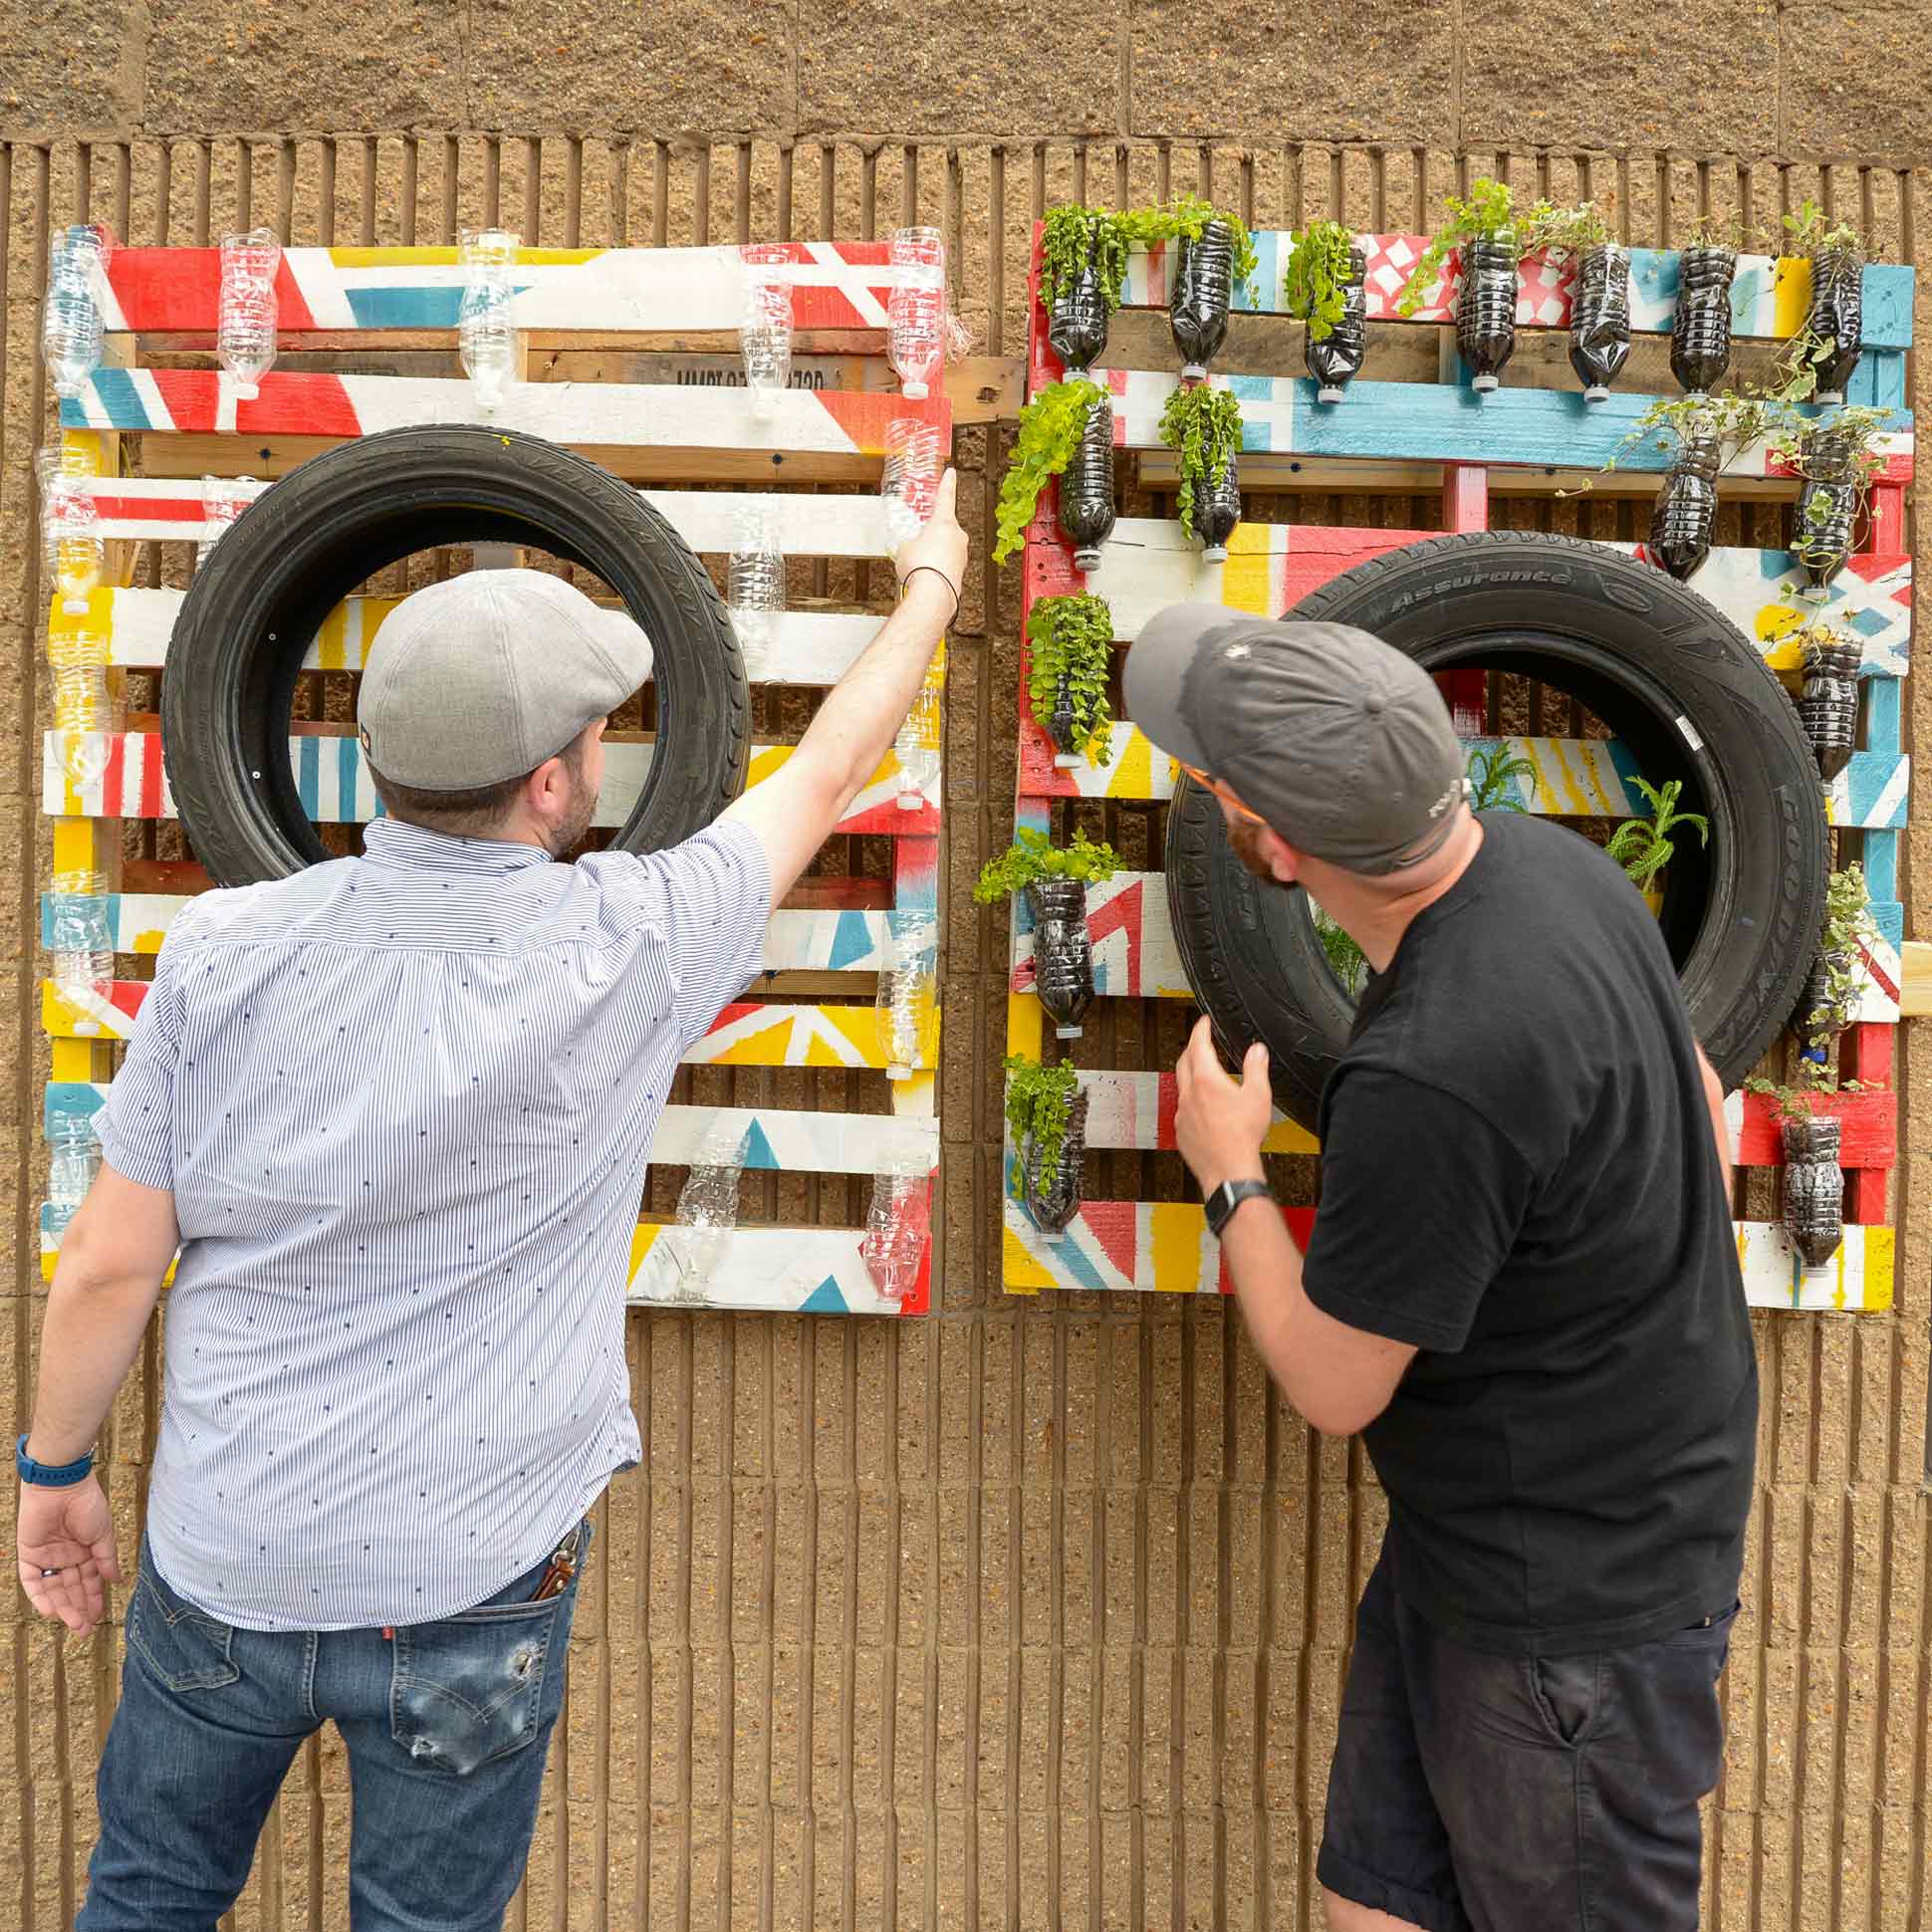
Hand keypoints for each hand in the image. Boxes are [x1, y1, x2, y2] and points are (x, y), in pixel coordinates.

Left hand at [17, 1475, 119, 1635]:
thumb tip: (117, 1581)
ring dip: (63, 1607)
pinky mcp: (29, 1555)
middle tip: (84, 1629)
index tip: (98, 1617)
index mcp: (85, 1552)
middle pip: (71, 1589)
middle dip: (79, 1609)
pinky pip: (33, 1581)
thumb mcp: (103, 1534)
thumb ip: (106, 1559)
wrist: (63, 1486)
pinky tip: (51, 1611)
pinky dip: (41, 1597)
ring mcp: (48, 1558)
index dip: (94, 1599)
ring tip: (74, 1624)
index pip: (89, 1582)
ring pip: (54, 1589)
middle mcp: (66, 1558)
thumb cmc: (87, 1505)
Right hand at [894, 467, 967, 605]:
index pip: (945, 496)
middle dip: (932, 532)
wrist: (933, 595)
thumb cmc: (921, 568)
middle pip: (944, 526)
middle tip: (918, 540)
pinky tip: (926, 574)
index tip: (951, 473)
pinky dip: (938, 566)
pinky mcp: (961, 571)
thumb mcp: (904, 547)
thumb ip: (910, 540)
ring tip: (919, 563)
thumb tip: (912, 546)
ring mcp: (962, 554)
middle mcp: (958, 535)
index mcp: (944, 522)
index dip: (947, 483)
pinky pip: (947, 563)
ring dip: (934, 551)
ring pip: (946, 546)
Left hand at [1175, 1016, 1271, 1195]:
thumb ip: (1257, 1068)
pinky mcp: (1181, 1132)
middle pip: (1183, 1062)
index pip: (1198, 1045)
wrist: (1229, 1171)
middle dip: (1191, 1048)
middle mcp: (1189, 1095)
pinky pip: (1182, 1109)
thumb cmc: (1243, 1137)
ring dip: (1190, 1075)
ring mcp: (1182, 1114)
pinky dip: (1191, 1101)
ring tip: (1202, 1074)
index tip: (1203, 1022)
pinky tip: (1202, 1108)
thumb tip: (1257, 1050)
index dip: (1200, 1029)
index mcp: (1206, 1081)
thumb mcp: (1259, 1096)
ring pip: (1181, 1086)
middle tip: (1200, 1042)